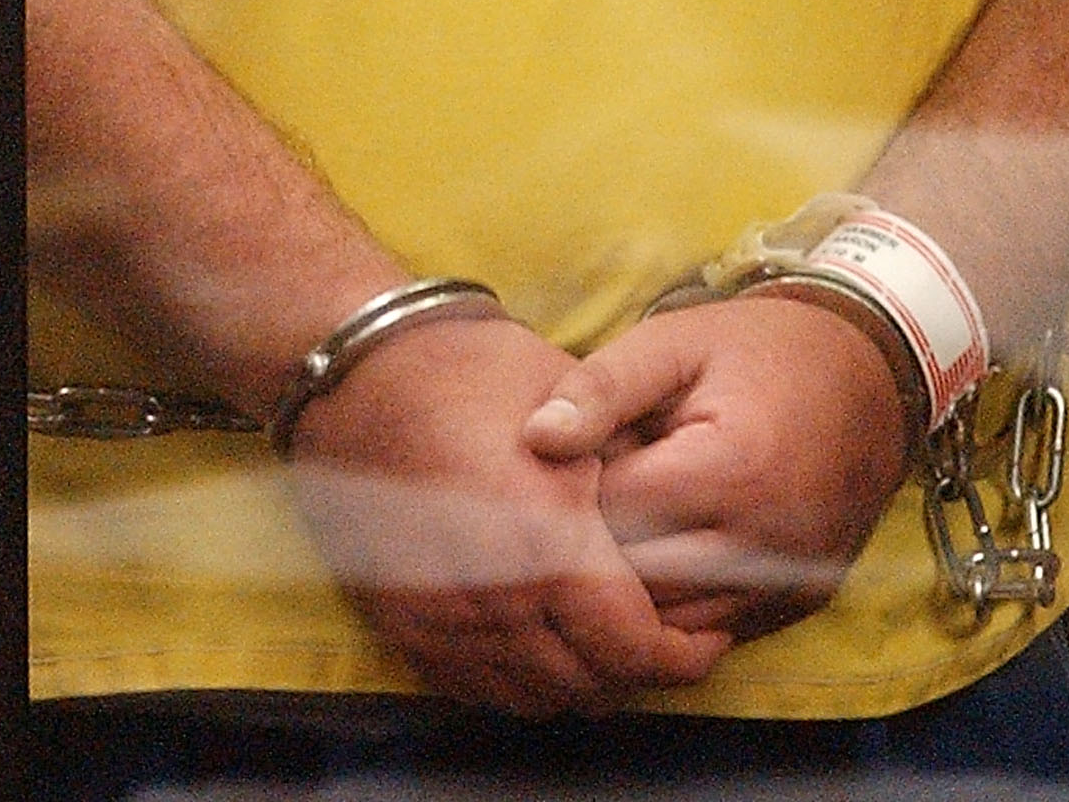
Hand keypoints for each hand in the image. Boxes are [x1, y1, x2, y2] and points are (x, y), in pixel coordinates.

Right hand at [284, 314, 732, 712]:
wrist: (363, 374)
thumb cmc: (473, 373)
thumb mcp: (574, 407)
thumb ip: (632, 472)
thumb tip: (682, 518)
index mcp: (548, 545)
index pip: (633, 647)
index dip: (681, 657)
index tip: (704, 641)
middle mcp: (496, 601)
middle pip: (590, 685)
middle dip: (637, 671)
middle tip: (662, 642)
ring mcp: (445, 622)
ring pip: (537, 696)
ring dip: (581, 681)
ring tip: (604, 643)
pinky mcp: (407, 626)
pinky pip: (479, 688)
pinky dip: (522, 680)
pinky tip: (542, 643)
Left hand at [523, 296, 909, 640]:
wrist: (870, 376)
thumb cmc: (761, 350)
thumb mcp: (676, 343)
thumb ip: (602, 388)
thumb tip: (534, 439)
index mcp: (731, 469)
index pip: (614, 516)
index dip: (575, 491)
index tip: (568, 461)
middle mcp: (764, 543)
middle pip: (637, 580)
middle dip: (596, 544)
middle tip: (584, 498)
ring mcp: (785, 584)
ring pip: (671, 621)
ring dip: (632, 582)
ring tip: (620, 524)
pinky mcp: (797, 606)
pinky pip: (712, 630)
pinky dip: (676, 602)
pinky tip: (662, 552)